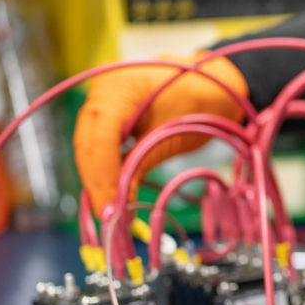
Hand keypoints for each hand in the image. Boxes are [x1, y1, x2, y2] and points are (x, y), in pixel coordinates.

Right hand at [73, 52, 247, 216]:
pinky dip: (107, 169)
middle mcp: (102, 90)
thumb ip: (141, 163)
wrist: (217, 84)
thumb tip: (118, 203)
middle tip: (109, 219)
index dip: (102, 177)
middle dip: (97, 183)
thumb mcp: (173, 134)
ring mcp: (103, 101)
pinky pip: (101, 145)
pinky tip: (114, 193)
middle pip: (88, 144)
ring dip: (99, 180)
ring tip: (112, 212)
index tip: (111, 211)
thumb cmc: (202, 102)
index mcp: (118, 87)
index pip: (99, 138)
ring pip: (90, 148)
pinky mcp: (109, 115)